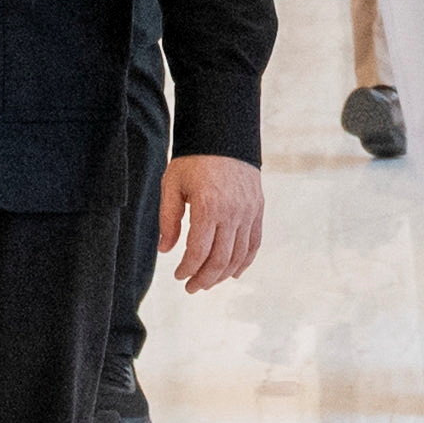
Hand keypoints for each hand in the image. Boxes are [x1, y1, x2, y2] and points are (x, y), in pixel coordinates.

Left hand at [157, 155, 263, 290]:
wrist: (224, 135)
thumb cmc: (194, 160)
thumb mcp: (172, 185)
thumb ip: (168, 219)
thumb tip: (166, 249)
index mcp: (208, 207)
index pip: (199, 252)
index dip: (187, 269)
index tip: (178, 276)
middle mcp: (232, 213)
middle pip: (221, 260)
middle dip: (204, 279)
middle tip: (191, 287)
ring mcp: (248, 212)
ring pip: (239, 256)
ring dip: (223, 275)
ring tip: (208, 282)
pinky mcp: (257, 209)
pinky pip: (254, 243)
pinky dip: (245, 261)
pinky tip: (233, 272)